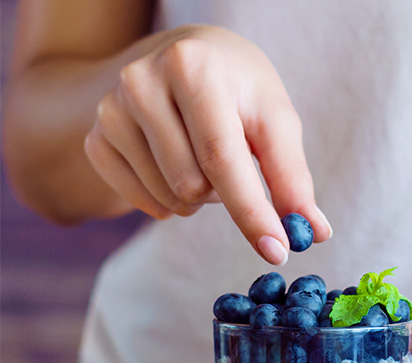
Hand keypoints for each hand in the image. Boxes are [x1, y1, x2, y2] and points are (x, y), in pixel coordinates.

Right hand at [83, 24, 329, 263]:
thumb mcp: (274, 119)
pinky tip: (175, 167)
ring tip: (203, 158)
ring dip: (200, 197)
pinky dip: (168, 201)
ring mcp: (110, 110)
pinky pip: (140, 201)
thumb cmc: (240, 91)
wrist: (186, 59)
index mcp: (193, 68)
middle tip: (233, 162)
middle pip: (194, 184)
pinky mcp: (95, 137)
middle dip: (226, 194)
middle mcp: (142, 82)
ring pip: (169, 197)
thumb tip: (313, 232)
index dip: (252, 211)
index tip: (278, 251)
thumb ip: (292, 176)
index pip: (222, 157)